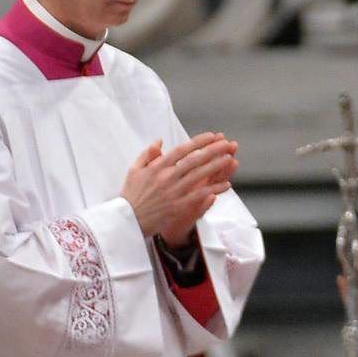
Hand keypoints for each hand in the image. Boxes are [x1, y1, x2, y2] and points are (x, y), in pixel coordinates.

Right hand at [121, 133, 237, 246]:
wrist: (127, 220)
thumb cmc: (130, 195)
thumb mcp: (134, 170)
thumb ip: (148, 154)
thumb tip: (160, 141)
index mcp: (157, 167)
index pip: (182, 150)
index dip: (198, 142)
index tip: (211, 136)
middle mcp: (167, 177)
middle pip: (194, 160)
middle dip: (212, 150)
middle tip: (226, 144)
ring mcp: (174, 192)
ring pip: (200, 176)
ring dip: (216, 166)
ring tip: (230, 159)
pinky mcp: (179, 206)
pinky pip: (200, 195)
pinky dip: (214, 189)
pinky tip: (226, 184)